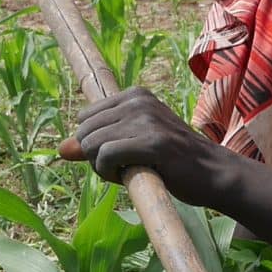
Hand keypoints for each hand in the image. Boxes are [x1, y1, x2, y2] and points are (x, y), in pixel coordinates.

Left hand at [59, 87, 227, 200]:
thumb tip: (60, 149)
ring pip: (91, 145)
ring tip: (128, 172)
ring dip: (102, 168)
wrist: (212, 174)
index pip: (85, 118)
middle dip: (95, 157)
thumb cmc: (172, 162)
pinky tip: (129, 177)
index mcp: (135, 95)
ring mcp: (146, 120)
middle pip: (84, 132)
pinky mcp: (151, 142)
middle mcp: (139, 101)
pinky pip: (104, 157)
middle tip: (124, 168)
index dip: (96, 143)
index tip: (121, 155)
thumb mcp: (131, 146)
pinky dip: (108, 173)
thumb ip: (96, 145)